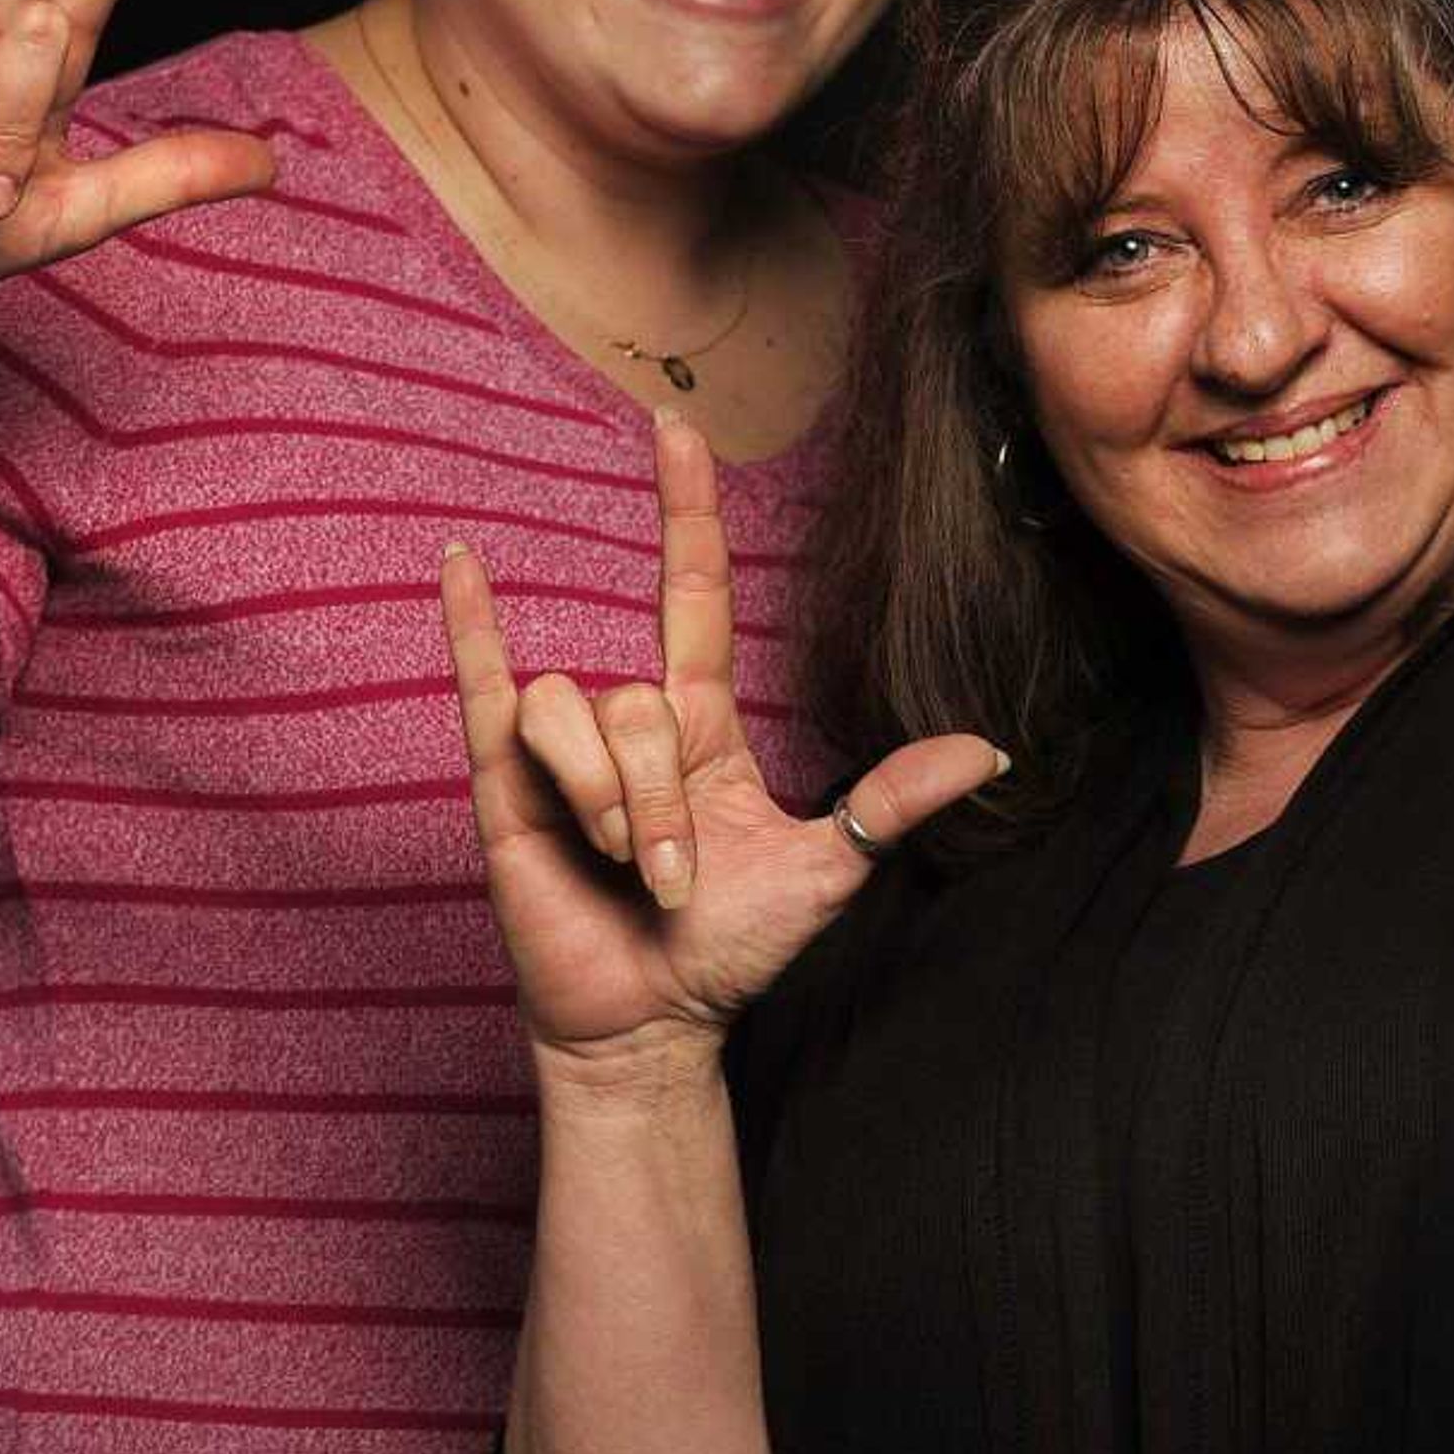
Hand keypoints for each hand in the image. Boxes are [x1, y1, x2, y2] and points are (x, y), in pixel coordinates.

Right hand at [445, 410, 1008, 1064]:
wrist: (650, 1024)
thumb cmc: (732, 949)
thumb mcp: (826, 869)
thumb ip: (894, 803)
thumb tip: (992, 753)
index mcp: (701, 724)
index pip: (690, 588)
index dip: (686, 508)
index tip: (679, 430)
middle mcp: (631, 722)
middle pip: (632, 697)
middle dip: (650, 795)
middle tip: (670, 877)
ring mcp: (563, 752)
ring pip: (569, 710)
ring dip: (599, 798)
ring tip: (615, 867)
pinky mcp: (502, 789)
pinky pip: (487, 688)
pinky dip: (471, 627)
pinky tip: (461, 564)